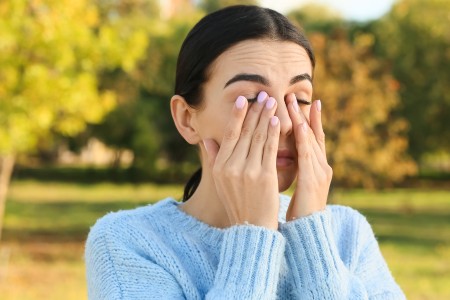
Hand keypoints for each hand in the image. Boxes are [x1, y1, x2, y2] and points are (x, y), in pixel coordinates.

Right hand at [203, 93, 280, 229]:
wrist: (252, 227)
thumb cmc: (238, 202)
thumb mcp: (220, 181)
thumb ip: (214, 159)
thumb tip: (207, 139)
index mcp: (220, 166)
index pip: (230, 134)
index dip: (237, 115)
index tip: (243, 99)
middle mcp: (231, 166)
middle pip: (245, 132)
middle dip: (255, 111)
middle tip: (263, 94)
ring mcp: (248, 171)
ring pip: (258, 137)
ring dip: (265, 117)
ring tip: (272, 101)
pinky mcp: (264, 176)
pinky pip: (270, 149)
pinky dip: (273, 133)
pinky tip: (276, 120)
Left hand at [285, 94, 332, 219]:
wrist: (308, 233)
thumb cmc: (298, 210)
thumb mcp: (296, 185)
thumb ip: (291, 169)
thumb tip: (276, 156)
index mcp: (315, 167)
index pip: (310, 138)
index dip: (304, 120)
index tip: (296, 103)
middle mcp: (321, 166)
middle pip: (312, 134)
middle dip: (303, 114)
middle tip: (293, 95)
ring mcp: (320, 172)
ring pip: (310, 140)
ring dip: (302, 120)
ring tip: (294, 103)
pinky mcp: (314, 180)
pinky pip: (307, 155)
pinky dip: (303, 139)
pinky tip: (298, 126)